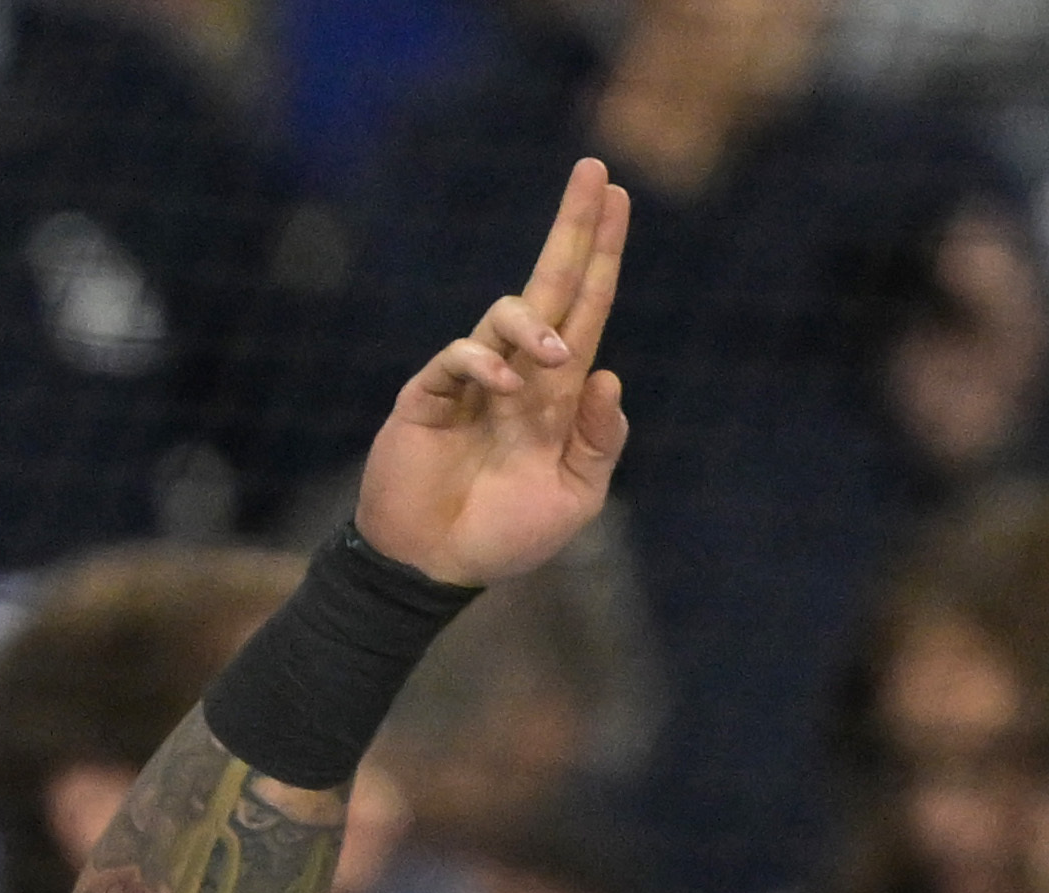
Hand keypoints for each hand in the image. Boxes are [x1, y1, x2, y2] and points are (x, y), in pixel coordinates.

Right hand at [357, 159, 632, 589]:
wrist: (436, 566)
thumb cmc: (506, 536)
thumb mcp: (576, 497)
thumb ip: (600, 441)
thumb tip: (607, 374)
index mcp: (558, 393)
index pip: (587, 307)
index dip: (603, 255)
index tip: (619, 200)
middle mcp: (519, 373)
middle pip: (551, 283)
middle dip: (575, 228)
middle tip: (595, 171)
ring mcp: (473, 380)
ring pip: (509, 313)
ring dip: (536, 323)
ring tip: (554, 357)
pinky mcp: (429, 394)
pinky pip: (460, 356)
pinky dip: (484, 362)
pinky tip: (499, 390)